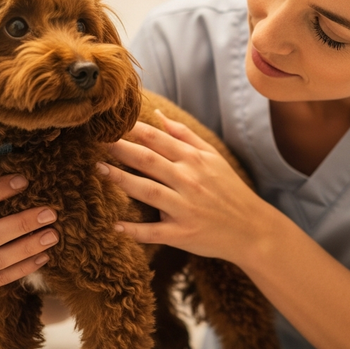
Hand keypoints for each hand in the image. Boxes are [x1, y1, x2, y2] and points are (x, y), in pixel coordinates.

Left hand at [100, 112, 272, 264]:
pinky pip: (154, 232)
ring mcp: (185, 208)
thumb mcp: (213, 158)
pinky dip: (134, 230)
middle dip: (121, 149)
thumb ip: (185, 136)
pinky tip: (115, 225)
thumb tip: (157, 114)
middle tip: (97, 140)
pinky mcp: (183, 233)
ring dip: (122, 180)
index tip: (111, 122)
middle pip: (148, 160)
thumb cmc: (229, 190)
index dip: (132, 129)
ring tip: (100, 170)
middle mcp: (188, 181)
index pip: (158, 139)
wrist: (252, 228)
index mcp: (194, 160)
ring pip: (148, 191)